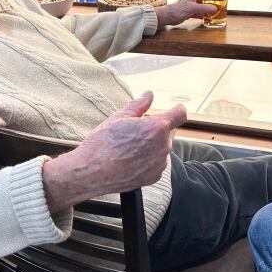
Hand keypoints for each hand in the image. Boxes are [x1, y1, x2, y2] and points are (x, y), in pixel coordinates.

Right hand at [43, 92, 186, 210]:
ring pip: (161, 148)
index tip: (175, 109)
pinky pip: (156, 163)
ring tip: (129, 148)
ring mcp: (160, 163)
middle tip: (135, 132)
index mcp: (157, 127)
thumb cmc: (102, 144)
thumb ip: (139, 105)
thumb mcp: (119, 118)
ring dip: (152, 145)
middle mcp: (163, 146)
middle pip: (168, 132)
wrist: (91, 172)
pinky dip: (148, 160)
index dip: (177, 110)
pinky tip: (130, 160)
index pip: (180, 114)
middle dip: (156, 129)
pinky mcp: (154, 176)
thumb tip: (149, 95)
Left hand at [153, 0, 216, 28]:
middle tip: (223, 4)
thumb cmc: (178, 9)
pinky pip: (201, 13)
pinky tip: (211, 17)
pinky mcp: (191, 13)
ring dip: (210, 9)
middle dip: (214, 1)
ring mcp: (193, 6)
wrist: (168, 17)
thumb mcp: (192, 8)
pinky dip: (206, 15)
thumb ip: (203, 8)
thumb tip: (215, 8)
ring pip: (204, 6)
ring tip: (219, 11)